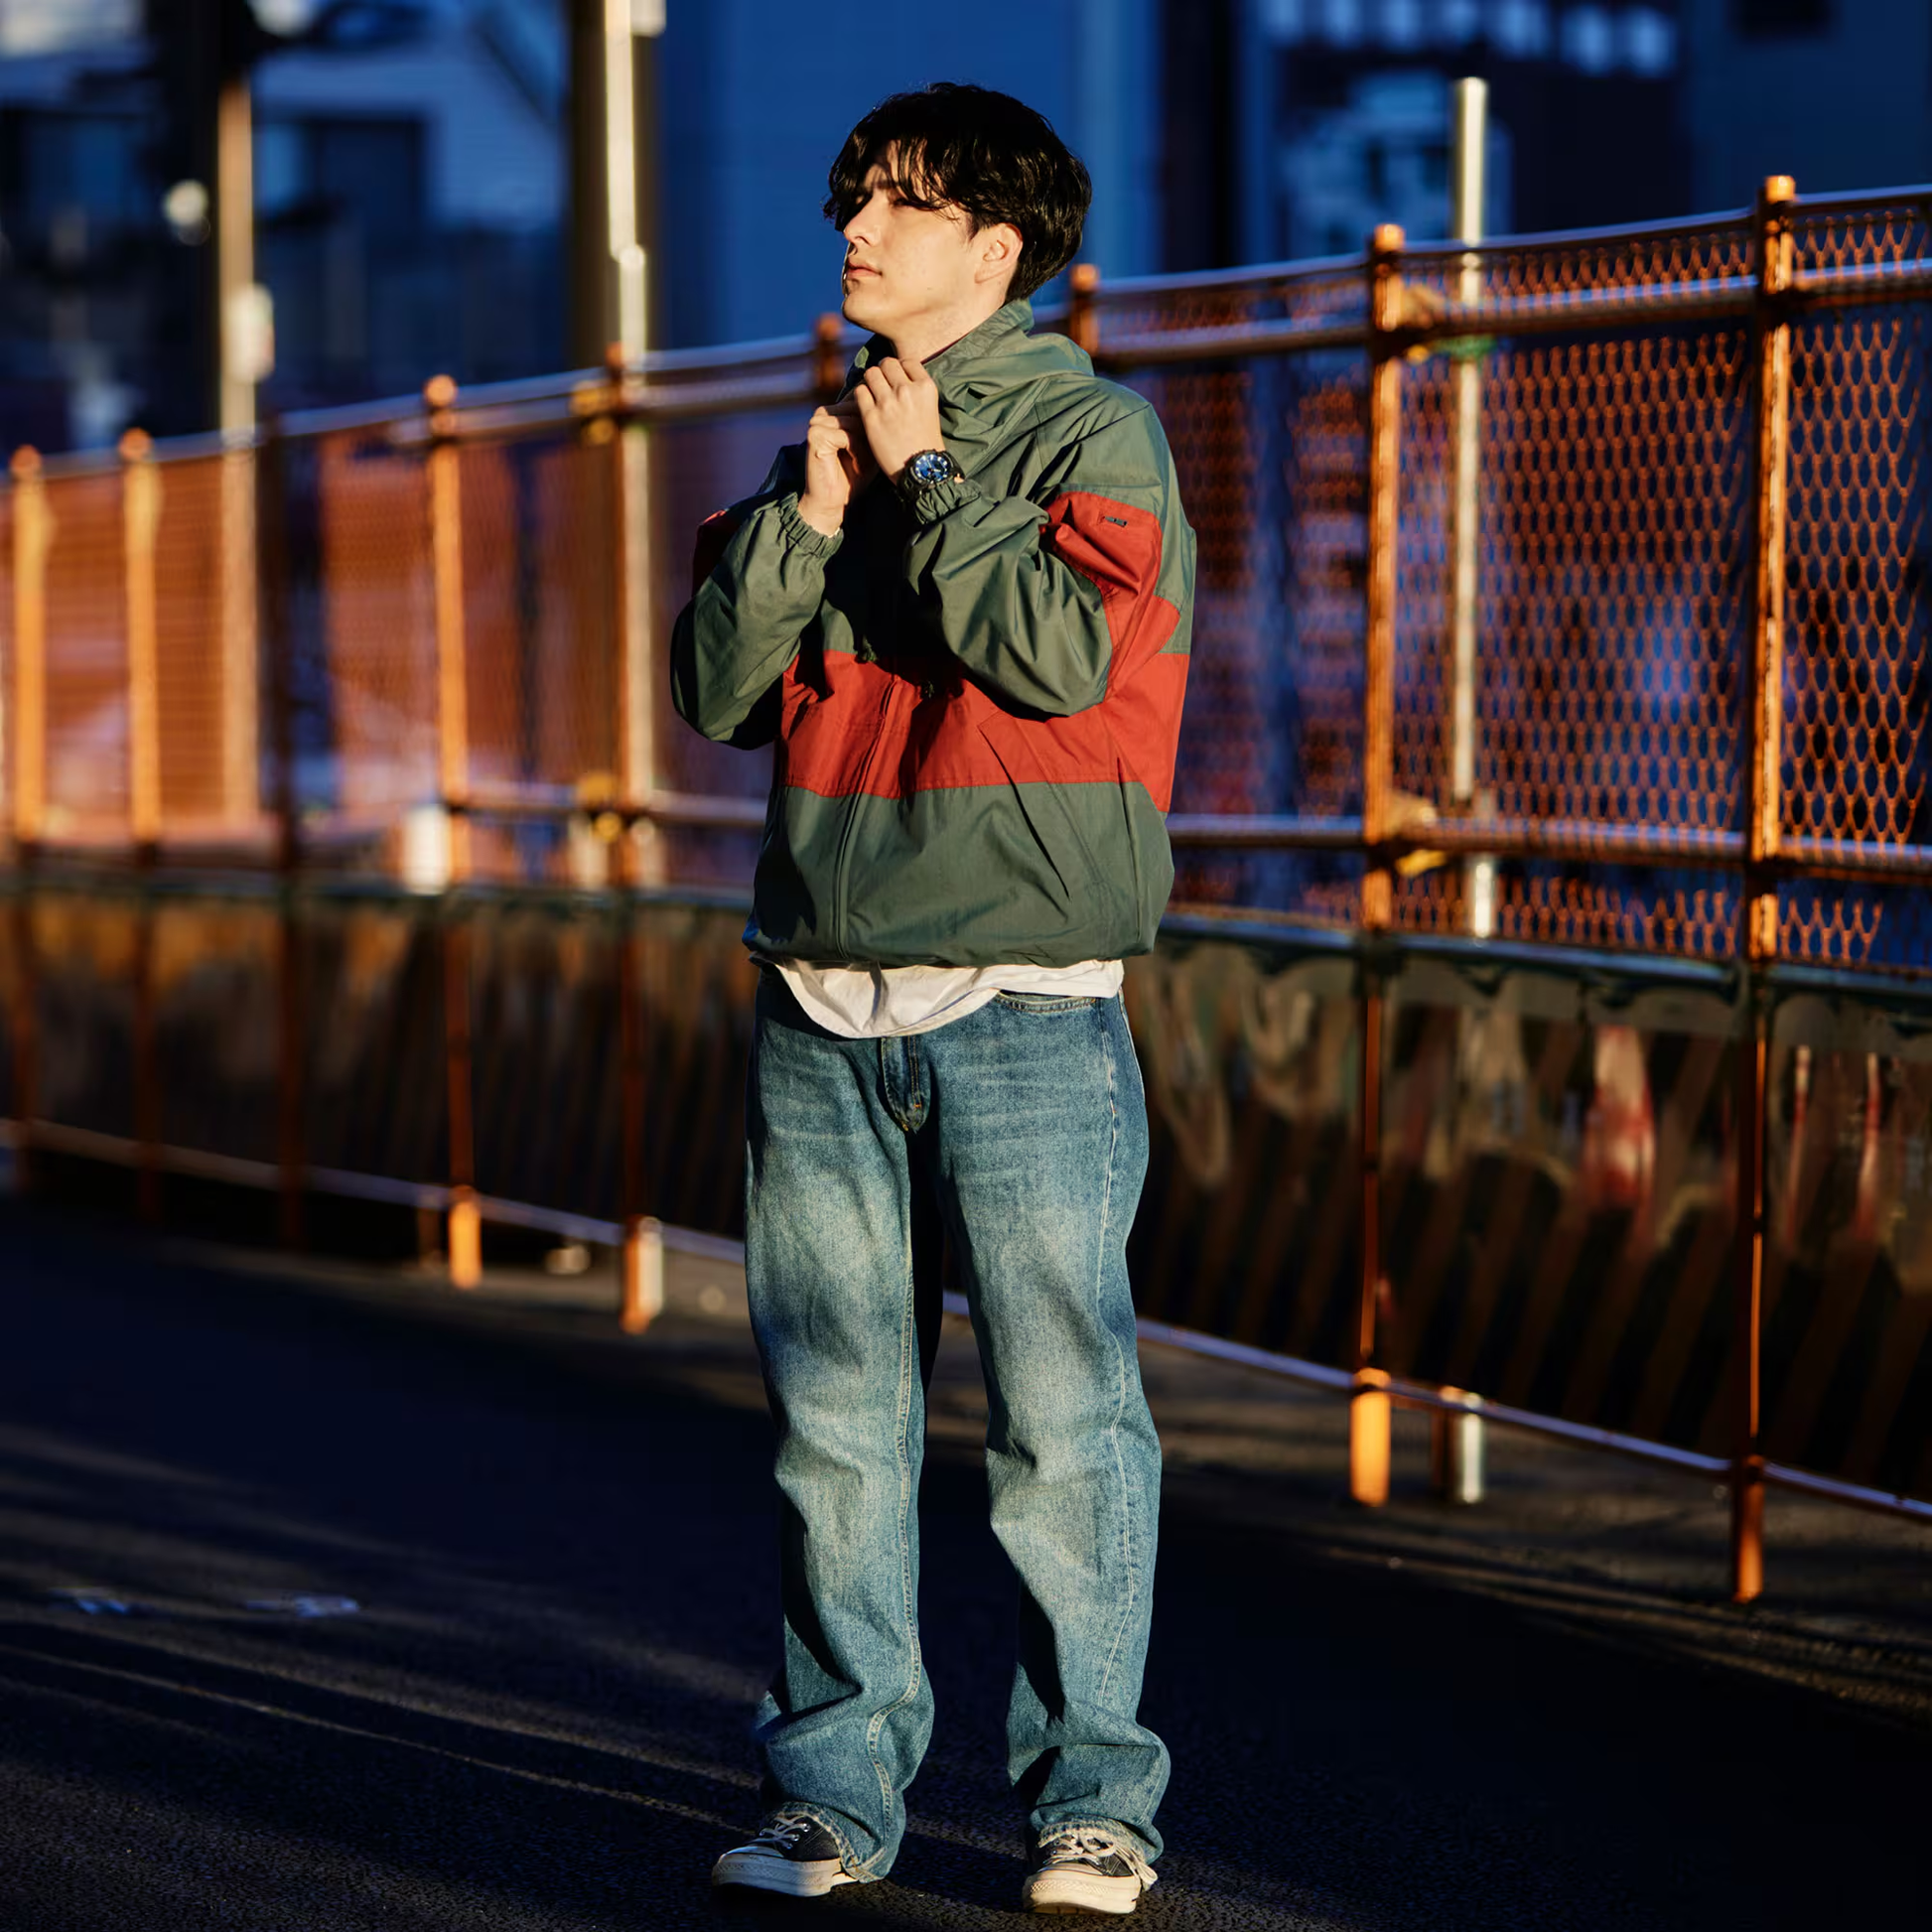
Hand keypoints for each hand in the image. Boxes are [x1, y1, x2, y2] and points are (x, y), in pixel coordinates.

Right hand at [797, 398, 875, 535]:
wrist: (832, 502)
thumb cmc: (854, 475)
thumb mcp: (870, 444)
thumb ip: (877, 424)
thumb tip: (896, 403)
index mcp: (833, 411)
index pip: (861, 399)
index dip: (876, 420)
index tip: (881, 442)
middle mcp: (823, 413)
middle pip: (859, 409)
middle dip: (870, 434)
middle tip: (871, 457)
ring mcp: (817, 422)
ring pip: (854, 422)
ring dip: (865, 445)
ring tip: (864, 464)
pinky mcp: (815, 435)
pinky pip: (846, 435)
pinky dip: (857, 452)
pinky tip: (857, 466)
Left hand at [852, 357, 943, 481]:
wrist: (921, 468)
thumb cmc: (925, 440)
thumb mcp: (929, 408)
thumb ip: (915, 390)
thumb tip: (897, 375)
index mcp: (925, 387)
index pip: (907, 362)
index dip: (900, 369)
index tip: (897, 380)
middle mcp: (907, 391)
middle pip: (886, 364)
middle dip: (883, 373)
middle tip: (882, 387)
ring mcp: (888, 403)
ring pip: (871, 374)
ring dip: (870, 382)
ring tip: (873, 395)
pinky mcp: (872, 417)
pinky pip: (859, 392)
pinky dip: (860, 396)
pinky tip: (865, 407)